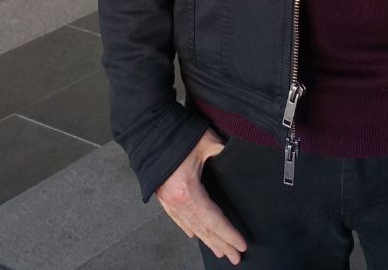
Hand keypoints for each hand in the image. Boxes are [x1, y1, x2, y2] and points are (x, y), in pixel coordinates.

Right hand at [155, 128, 247, 264]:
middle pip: (203, 229)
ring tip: (219, 251)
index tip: (241, 245)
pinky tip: (194, 235)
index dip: (228, 234)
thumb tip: (234, 154)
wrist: (146, 131)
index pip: (213, 220)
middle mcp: (177, 201)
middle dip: (221, 244)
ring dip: (206, 240)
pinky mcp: (162, 195)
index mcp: (188, 191)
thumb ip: (223, 150)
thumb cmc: (174, 135)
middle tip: (235, 257)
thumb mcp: (206, 140)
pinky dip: (187, 228)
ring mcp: (168, 200)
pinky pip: (177, 218)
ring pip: (190, 226)